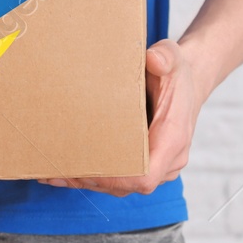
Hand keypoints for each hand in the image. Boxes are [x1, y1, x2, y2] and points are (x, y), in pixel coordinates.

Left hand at [41, 38, 203, 196]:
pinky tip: (64, 174)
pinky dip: (93, 178)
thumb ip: (165, 56)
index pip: (146, 176)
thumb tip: (153, 60)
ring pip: (122, 186)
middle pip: (128, 185)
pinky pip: (121, 180)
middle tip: (58, 169)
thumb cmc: (176, 73)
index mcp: (173, 138)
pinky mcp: (148, 165)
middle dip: (92, 180)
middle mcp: (169, 159)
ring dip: (89, 181)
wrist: (188, 84)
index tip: (87, 169)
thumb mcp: (172, 56)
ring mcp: (159, 166)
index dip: (116, 179)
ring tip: (54, 172)